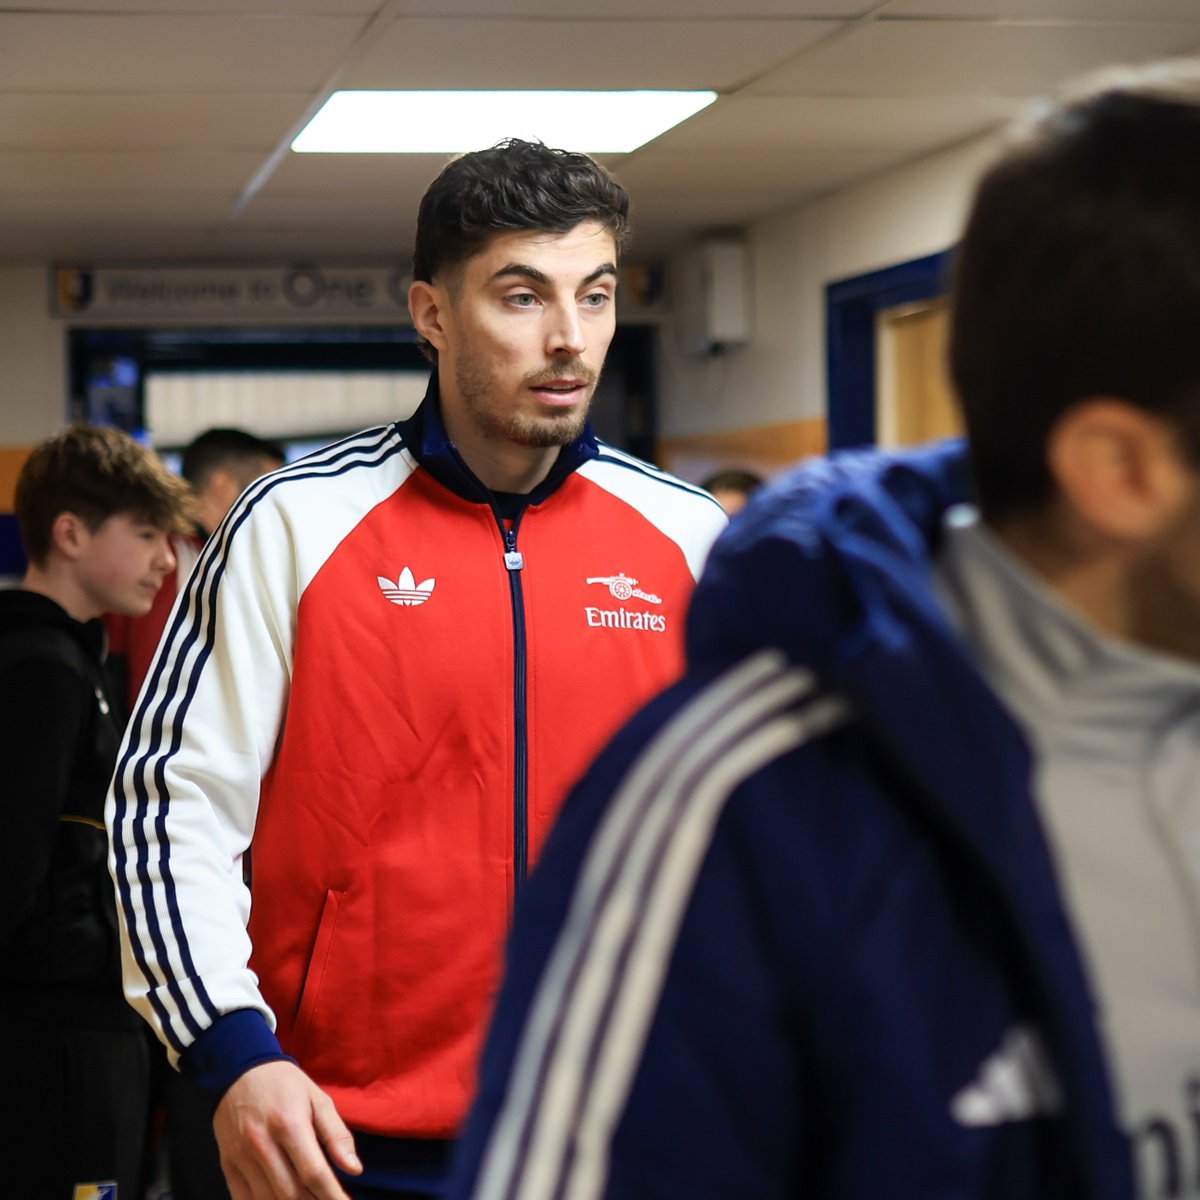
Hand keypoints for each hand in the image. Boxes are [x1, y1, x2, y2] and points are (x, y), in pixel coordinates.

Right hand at [213, 1060, 361, 1198]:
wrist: (238, 1070)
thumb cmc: (284, 1085)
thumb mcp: (317, 1098)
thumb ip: (336, 1135)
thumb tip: (355, 1169)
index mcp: (289, 1124)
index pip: (313, 1173)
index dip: (332, 1196)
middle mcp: (262, 1144)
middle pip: (291, 1193)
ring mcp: (241, 1157)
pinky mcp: (227, 1165)